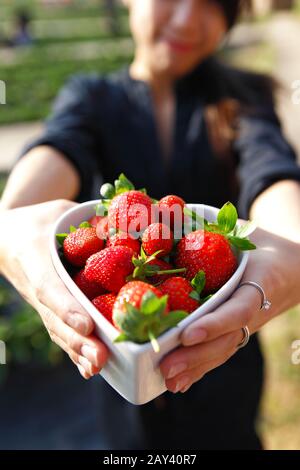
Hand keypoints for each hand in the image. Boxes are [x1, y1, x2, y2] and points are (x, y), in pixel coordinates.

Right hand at [0, 199, 108, 378]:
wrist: (8, 237)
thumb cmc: (38, 221)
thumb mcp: (58, 209)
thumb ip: (89, 218)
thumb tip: (132, 224)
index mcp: (34, 257)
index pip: (49, 287)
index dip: (66, 308)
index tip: (86, 326)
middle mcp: (35, 285)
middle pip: (55, 318)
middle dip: (78, 340)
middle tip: (100, 358)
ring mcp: (40, 301)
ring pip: (58, 330)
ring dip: (78, 351)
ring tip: (99, 368)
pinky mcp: (48, 309)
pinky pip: (61, 331)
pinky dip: (75, 350)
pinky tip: (92, 368)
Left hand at [159, 227, 299, 392]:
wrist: (294, 267)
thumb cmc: (265, 246)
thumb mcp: (246, 232)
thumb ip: (216, 229)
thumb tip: (167, 212)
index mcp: (260, 285)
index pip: (239, 309)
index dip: (215, 323)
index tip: (188, 333)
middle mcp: (254, 311)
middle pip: (226, 340)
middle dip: (196, 355)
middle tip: (165, 366)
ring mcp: (247, 326)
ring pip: (221, 351)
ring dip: (194, 367)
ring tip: (166, 380)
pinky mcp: (239, 332)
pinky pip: (220, 352)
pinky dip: (200, 369)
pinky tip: (179, 384)